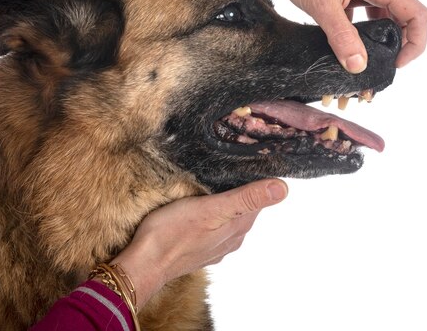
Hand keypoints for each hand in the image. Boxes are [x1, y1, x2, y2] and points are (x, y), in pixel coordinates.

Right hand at [105, 178, 287, 306]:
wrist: (144, 265)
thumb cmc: (172, 233)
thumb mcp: (211, 208)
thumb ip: (246, 198)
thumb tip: (282, 189)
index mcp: (238, 225)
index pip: (259, 198)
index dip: (258, 179)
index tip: (253, 160)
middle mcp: (232, 238)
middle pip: (246, 208)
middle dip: (243, 189)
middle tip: (234, 165)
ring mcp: (215, 246)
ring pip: (229, 218)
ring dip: (227, 203)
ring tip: (218, 183)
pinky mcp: (199, 249)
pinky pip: (214, 228)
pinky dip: (213, 216)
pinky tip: (203, 208)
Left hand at [243, 0, 426, 72]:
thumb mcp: (321, 3)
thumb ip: (341, 36)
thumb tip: (359, 66)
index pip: (417, 13)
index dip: (415, 42)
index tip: (397, 63)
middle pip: (405, 16)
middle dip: (400, 43)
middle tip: (381, 65)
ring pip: (385, 16)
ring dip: (380, 38)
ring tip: (365, 57)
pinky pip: (366, 14)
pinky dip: (362, 31)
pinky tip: (345, 43)